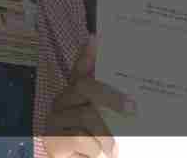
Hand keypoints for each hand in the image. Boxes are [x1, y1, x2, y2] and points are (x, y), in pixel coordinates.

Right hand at [41, 39, 133, 157]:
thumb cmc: (99, 147)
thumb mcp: (109, 125)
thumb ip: (115, 108)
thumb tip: (125, 82)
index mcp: (76, 95)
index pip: (80, 69)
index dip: (86, 54)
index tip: (96, 39)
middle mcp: (62, 102)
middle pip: (85, 86)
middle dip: (111, 96)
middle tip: (133, 109)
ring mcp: (54, 120)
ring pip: (86, 115)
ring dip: (107, 135)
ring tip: (116, 150)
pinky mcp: (53, 140)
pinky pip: (79, 138)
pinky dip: (94, 150)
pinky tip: (98, 156)